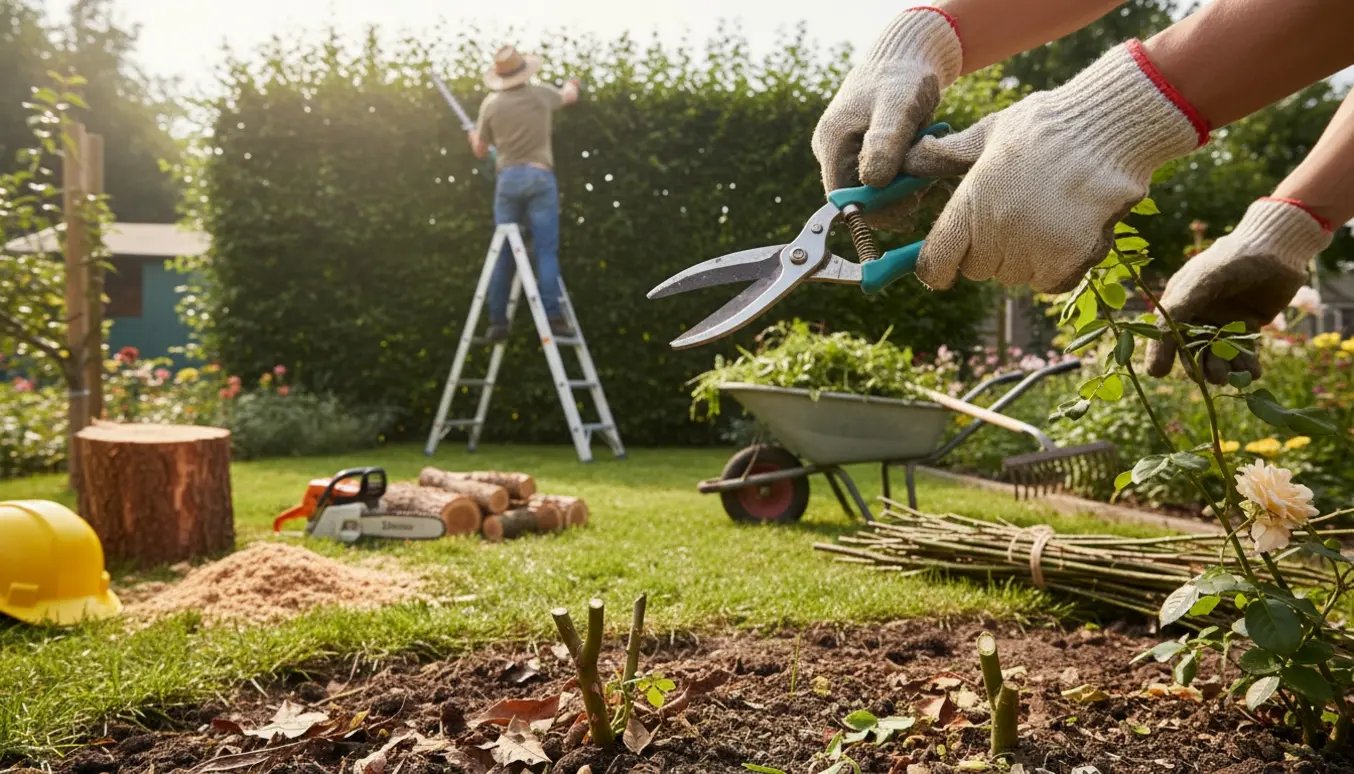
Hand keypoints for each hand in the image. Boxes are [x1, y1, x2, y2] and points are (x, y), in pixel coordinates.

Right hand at [811, 7, 961, 232]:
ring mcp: (843, 151)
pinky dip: (899, 180)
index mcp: (831, 141)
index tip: (907, 205)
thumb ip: (885, 143)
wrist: (907, 55)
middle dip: (889, 200)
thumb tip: (873, 183)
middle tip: (921, 188)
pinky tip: (916, 166)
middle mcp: (831, 150)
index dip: (872, 210)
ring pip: (868, 190)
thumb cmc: (905, 76)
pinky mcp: (859, 151)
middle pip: (855, 197)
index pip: (841, 198)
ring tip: (922, 172)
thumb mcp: (898, 107)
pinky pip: (877, 177)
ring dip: (897, 191)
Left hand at [902, 40, 1205, 292]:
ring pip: (1013, 276)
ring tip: (1044, 214)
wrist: (1110, 127)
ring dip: (1022, 258)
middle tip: (1011, 215)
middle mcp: (997, 233)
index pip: (935, 264)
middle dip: (986, 251)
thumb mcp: (989, 132)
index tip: (942, 264)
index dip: (936, 267)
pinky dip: (1054, 267)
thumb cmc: (1047, 124)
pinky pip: (1048, 282)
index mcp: (970, 204)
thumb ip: (948, 155)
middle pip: (977, 270)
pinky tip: (1066, 231)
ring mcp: (1034, 250)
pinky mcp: (1069, 260)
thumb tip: (912, 158)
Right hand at [1145, 198, 1330, 383]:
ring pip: (1219, 354)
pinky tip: (1255, 373)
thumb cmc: (1233, 259)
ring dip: (1226, 369)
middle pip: (1192, 349)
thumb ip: (1177, 311)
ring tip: (1237, 377)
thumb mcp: (1200, 282)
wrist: (1279, 248)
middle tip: (1214, 378)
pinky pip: (1244, 351)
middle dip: (1201, 366)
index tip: (1160, 373)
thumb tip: (1155, 353)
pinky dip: (1248, 365)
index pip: (1164, 333)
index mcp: (1180, 301)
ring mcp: (1223, 321)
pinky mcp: (1247, 325)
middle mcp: (1198, 314)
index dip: (1160, 353)